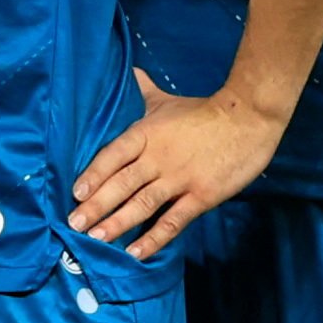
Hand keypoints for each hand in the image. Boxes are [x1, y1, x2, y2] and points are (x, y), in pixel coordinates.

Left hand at [68, 68, 283, 258]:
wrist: (248, 118)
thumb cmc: (204, 111)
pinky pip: (173, 220)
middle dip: (95, 206)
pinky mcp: (201, 195)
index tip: (75, 192)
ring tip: (96, 238)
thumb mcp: (166, 100)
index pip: (112, 155)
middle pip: (121, 184)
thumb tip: (128, 71)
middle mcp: (157, 157)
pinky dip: (154, 238)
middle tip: (74, 224)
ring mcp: (179, 178)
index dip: (93, 175)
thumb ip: (143, 91)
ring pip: (142, 204)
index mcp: (146, 133)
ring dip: (117, 223)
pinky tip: (136, 251)